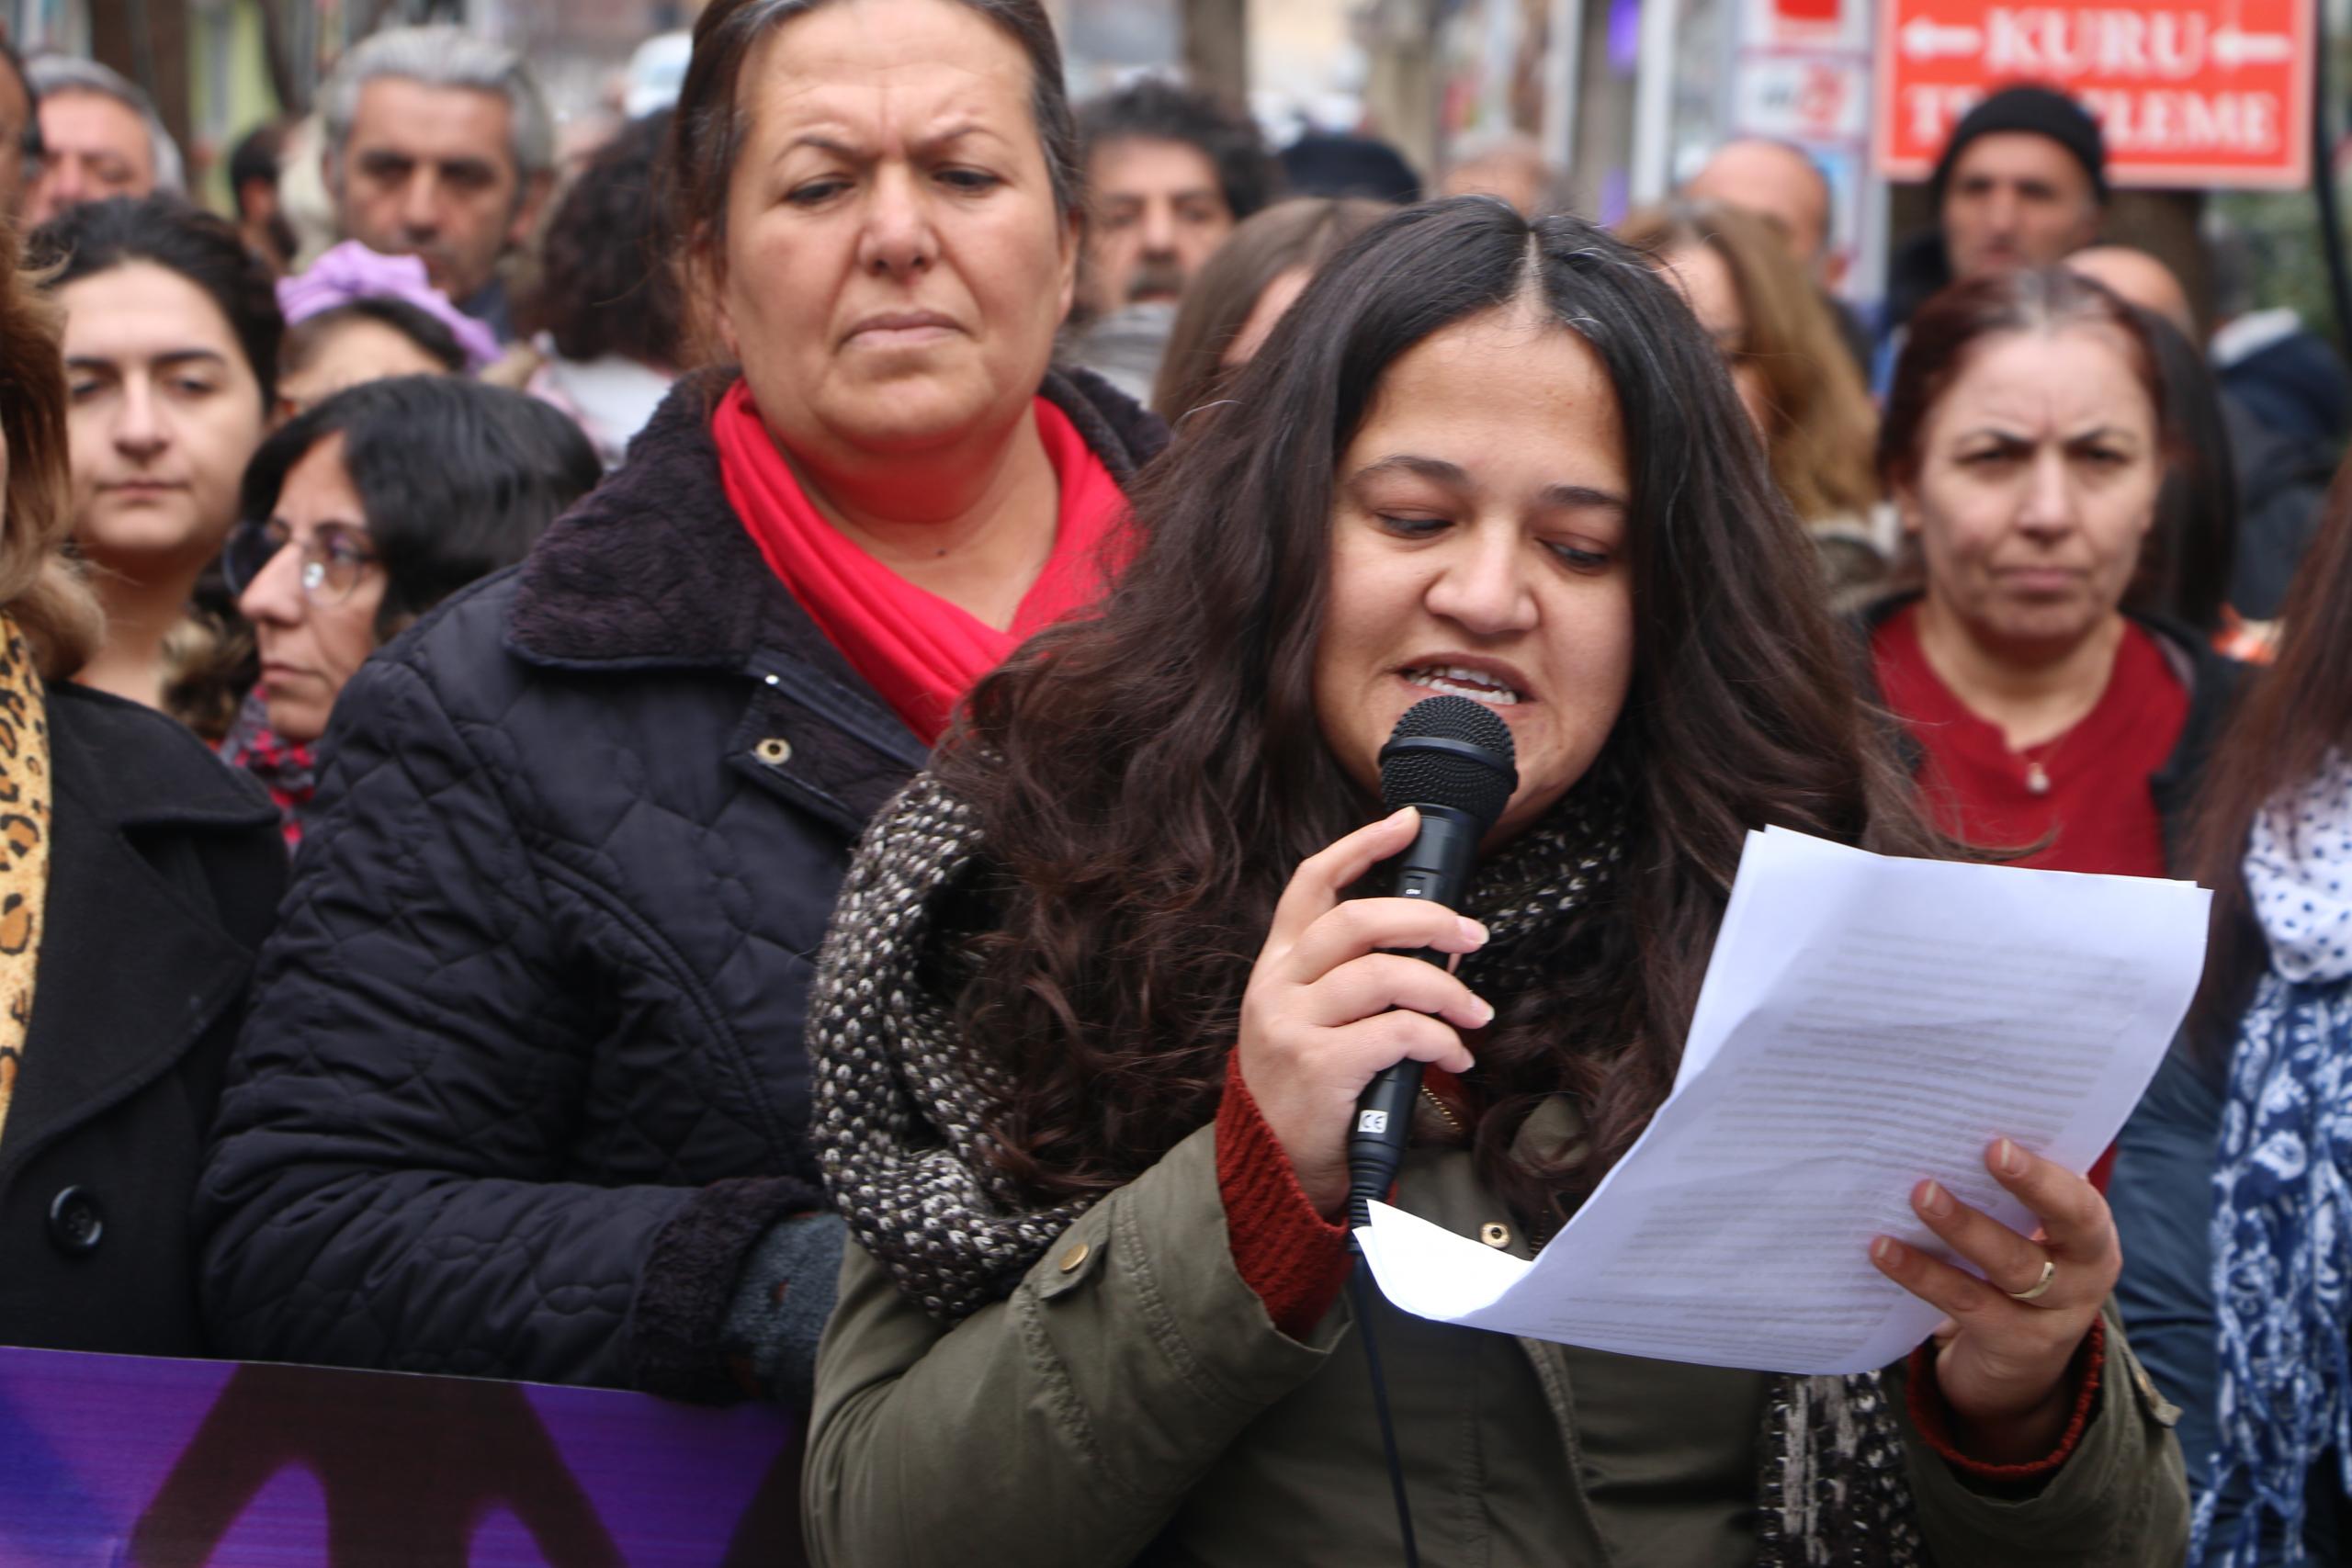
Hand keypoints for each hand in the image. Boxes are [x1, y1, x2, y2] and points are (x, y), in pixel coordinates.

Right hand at [1235, 808, 1492, 1217]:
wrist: (1274, 1167)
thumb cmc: (1308, 1091)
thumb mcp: (1310, 1020)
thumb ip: (1351, 978)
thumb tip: (1434, 942)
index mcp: (1278, 965)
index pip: (1312, 883)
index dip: (1362, 846)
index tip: (1407, 823)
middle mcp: (1278, 986)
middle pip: (1358, 920)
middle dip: (1428, 919)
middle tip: (1473, 936)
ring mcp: (1293, 1024)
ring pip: (1385, 975)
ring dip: (1447, 991)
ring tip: (1475, 1014)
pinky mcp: (1319, 1066)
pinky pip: (1400, 1032)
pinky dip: (1441, 1040)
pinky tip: (1455, 1058)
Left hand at [1868, 1138, 2115, 1464]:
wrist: (2018, 1368)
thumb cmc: (2014, 1270)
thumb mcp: (2028, 1235)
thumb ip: (2008, 1193)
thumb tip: (1951, 1132)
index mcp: (2091, 1237)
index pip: (2081, 1200)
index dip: (2045, 1174)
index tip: (2000, 1143)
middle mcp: (2085, 1277)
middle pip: (2068, 1227)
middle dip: (2029, 1186)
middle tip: (1986, 1151)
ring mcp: (2053, 1317)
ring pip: (2012, 1267)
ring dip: (1964, 1227)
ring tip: (1920, 1195)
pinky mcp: (2013, 1346)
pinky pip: (1965, 1302)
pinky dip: (1922, 1273)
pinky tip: (1883, 1249)